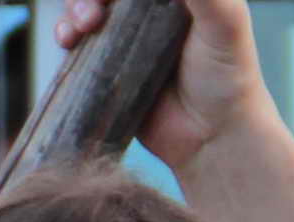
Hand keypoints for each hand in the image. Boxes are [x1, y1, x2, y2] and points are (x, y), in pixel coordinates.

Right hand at [57, 0, 255, 171]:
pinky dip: (66, 34)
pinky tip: (67, 41)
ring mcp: (127, 40)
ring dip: (73, 9)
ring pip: (87, 10)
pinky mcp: (108, 69)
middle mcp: (150, 11)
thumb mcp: (225, 21)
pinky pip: (79, 45)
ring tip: (79, 28)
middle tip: (94, 14)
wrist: (211, 137)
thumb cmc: (227, 77)